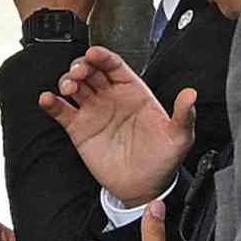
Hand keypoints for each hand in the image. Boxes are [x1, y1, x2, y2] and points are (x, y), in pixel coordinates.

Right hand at [46, 51, 191, 208]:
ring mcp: (94, 112)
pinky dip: (51, 103)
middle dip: (81, 66)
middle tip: (79, 72)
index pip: (114, 66)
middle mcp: (111, 97)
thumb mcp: (179, 137)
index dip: (103, 56)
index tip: (94, 53)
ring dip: (67, 80)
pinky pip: (61, 111)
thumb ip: (184, 115)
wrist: (144, 187)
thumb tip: (191, 94)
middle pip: (91, 71)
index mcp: (134, 92)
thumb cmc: (162, 160)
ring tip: (68, 87)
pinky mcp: (79, 129)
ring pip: (74, 86)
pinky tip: (48, 99)